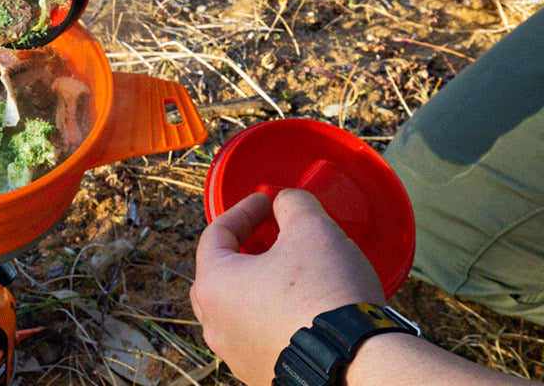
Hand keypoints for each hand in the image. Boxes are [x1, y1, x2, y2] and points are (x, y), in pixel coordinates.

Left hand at [189, 189, 385, 385]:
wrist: (355, 363)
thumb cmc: (326, 295)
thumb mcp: (312, 229)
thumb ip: (292, 205)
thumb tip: (286, 202)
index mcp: (214, 284)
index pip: (216, 234)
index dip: (243, 210)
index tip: (266, 201)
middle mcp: (215, 324)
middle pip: (221, 274)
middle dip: (245, 250)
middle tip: (270, 236)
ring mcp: (235, 354)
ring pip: (239, 309)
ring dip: (260, 286)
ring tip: (290, 272)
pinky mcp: (262, 374)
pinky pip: (261, 336)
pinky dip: (275, 317)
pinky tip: (301, 309)